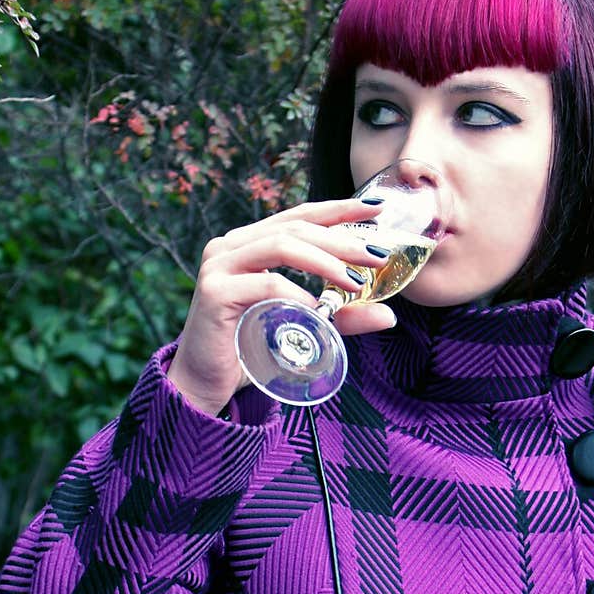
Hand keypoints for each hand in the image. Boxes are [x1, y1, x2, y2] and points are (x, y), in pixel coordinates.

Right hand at [167, 198, 394, 415]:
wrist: (205, 384)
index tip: (376, 208)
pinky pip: (265, 283)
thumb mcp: (304, 325)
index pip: (300, 216)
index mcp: (251, 243)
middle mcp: (232, 245)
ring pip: (281, 246)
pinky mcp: (214, 291)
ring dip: (325, 261)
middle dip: (342, 239)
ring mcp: (219, 264)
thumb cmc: (251, 350)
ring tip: (355, 282)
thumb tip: (388, 315)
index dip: (339, 209)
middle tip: (377, 255)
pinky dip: (296, 294)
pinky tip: (317, 310)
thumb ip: (341, 316)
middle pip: (296, 227)